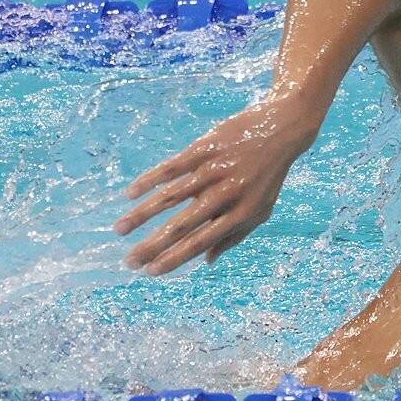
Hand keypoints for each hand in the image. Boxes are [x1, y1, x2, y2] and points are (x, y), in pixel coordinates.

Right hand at [114, 99, 317, 274]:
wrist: (281, 129)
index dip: (175, 258)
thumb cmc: (268, 177)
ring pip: (170, 197)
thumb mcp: (261, 210)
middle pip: (182, 225)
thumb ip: (234, 237)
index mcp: (241, 214)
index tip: (150, 272)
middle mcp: (226, 194)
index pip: (201, 242)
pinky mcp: (203, 149)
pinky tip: (129, 194)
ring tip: (119, 230)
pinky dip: (148, 180)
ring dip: (142, 215)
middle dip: (153, 246)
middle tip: (129, 261)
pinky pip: (170, 167)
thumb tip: (205, 262)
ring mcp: (213, 170)